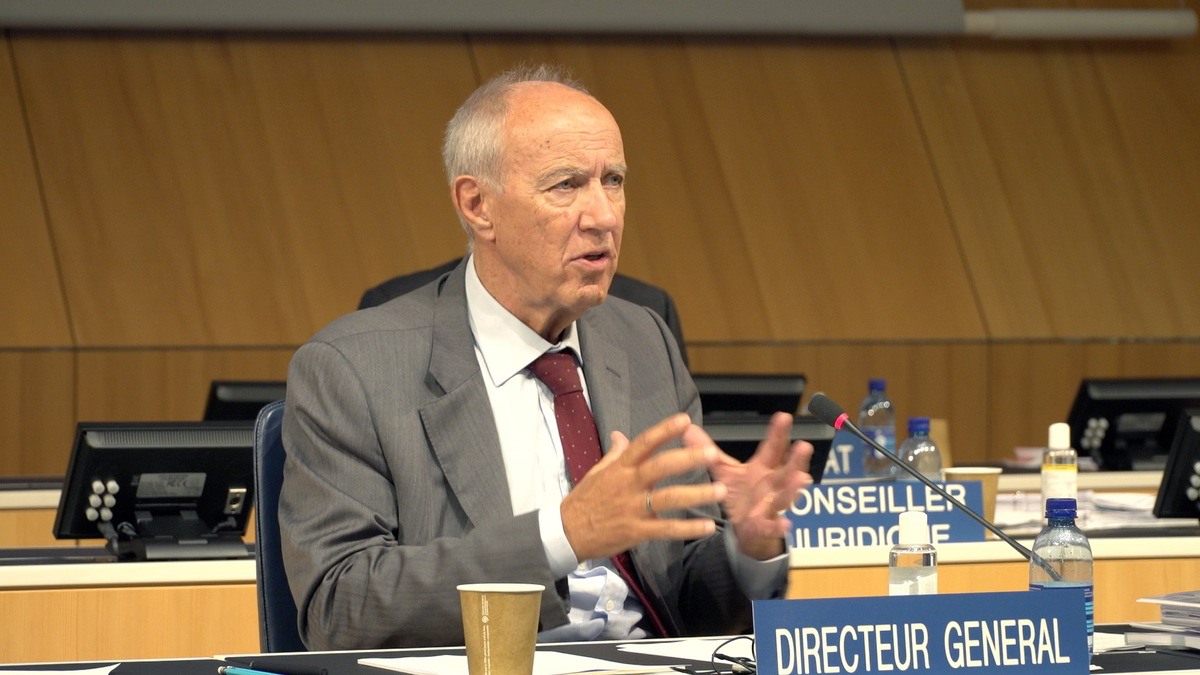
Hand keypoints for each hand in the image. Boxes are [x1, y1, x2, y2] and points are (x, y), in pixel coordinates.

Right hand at [561, 413, 726, 560]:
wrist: (567, 532)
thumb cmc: (584, 500)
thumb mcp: (597, 472)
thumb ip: (615, 454)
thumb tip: (622, 435)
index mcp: (621, 468)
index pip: (644, 443)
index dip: (664, 431)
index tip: (685, 420)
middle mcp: (629, 484)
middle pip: (661, 467)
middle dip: (688, 459)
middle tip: (712, 455)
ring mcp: (633, 508)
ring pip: (669, 498)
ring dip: (697, 495)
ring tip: (720, 491)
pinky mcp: (637, 531)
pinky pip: (666, 529)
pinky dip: (688, 528)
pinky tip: (707, 527)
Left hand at [700, 412, 812, 559]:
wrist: (744, 528)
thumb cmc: (741, 496)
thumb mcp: (725, 471)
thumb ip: (709, 451)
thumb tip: (688, 429)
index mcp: (762, 468)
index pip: (772, 448)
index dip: (778, 433)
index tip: (784, 417)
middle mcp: (771, 485)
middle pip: (786, 470)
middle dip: (796, 459)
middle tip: (804, 446)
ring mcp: (770, 506)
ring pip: (785, 496)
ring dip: (793, 489)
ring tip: (801, 479)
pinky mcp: (764, 526)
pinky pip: (773, 526)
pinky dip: (778, 526)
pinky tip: (786, 523)